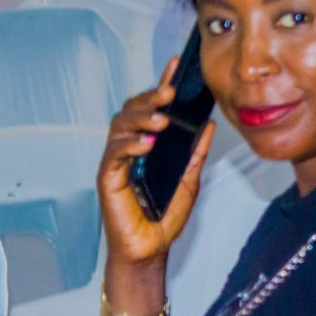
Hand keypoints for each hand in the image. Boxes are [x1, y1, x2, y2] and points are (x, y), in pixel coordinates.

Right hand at [97, 56, 215, 266]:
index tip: (174, 66)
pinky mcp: (107, 178)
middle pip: (130, 111)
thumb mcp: (189, 181)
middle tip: (169, 94)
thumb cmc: (164, 217)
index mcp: (146, 145)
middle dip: (149, 98)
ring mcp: (115, 162)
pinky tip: (147, 144)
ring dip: (141, 119)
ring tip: (161, 120)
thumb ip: (196, 154)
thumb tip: (209, 125)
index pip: (151, 109)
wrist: (150, 250)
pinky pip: (114, 154)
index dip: (160, 85)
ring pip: (120, 127)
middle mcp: (128, 149)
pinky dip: (130, 145)